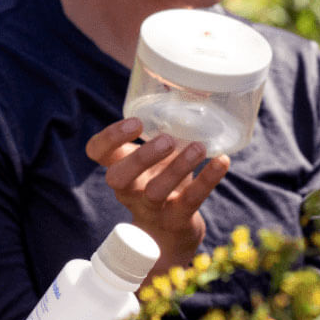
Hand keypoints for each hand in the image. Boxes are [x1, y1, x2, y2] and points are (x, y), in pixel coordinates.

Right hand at [85, 118, 230, 274]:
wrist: (170, 235)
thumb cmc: (161, 181)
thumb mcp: (153, 157)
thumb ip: (160, 130)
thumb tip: (183, 84)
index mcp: (119, 167)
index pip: (97, 151)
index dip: (110, 137)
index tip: (136, 122)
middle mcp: (129, 189)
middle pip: (118, 178)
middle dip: (141, 157)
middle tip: (166, 140)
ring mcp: (151, 208)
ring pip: (155, 191)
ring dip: (177, 168)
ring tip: (198, 148)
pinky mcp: (176, 219)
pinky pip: (190, 201)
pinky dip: (207, 180)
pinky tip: (222, 161)